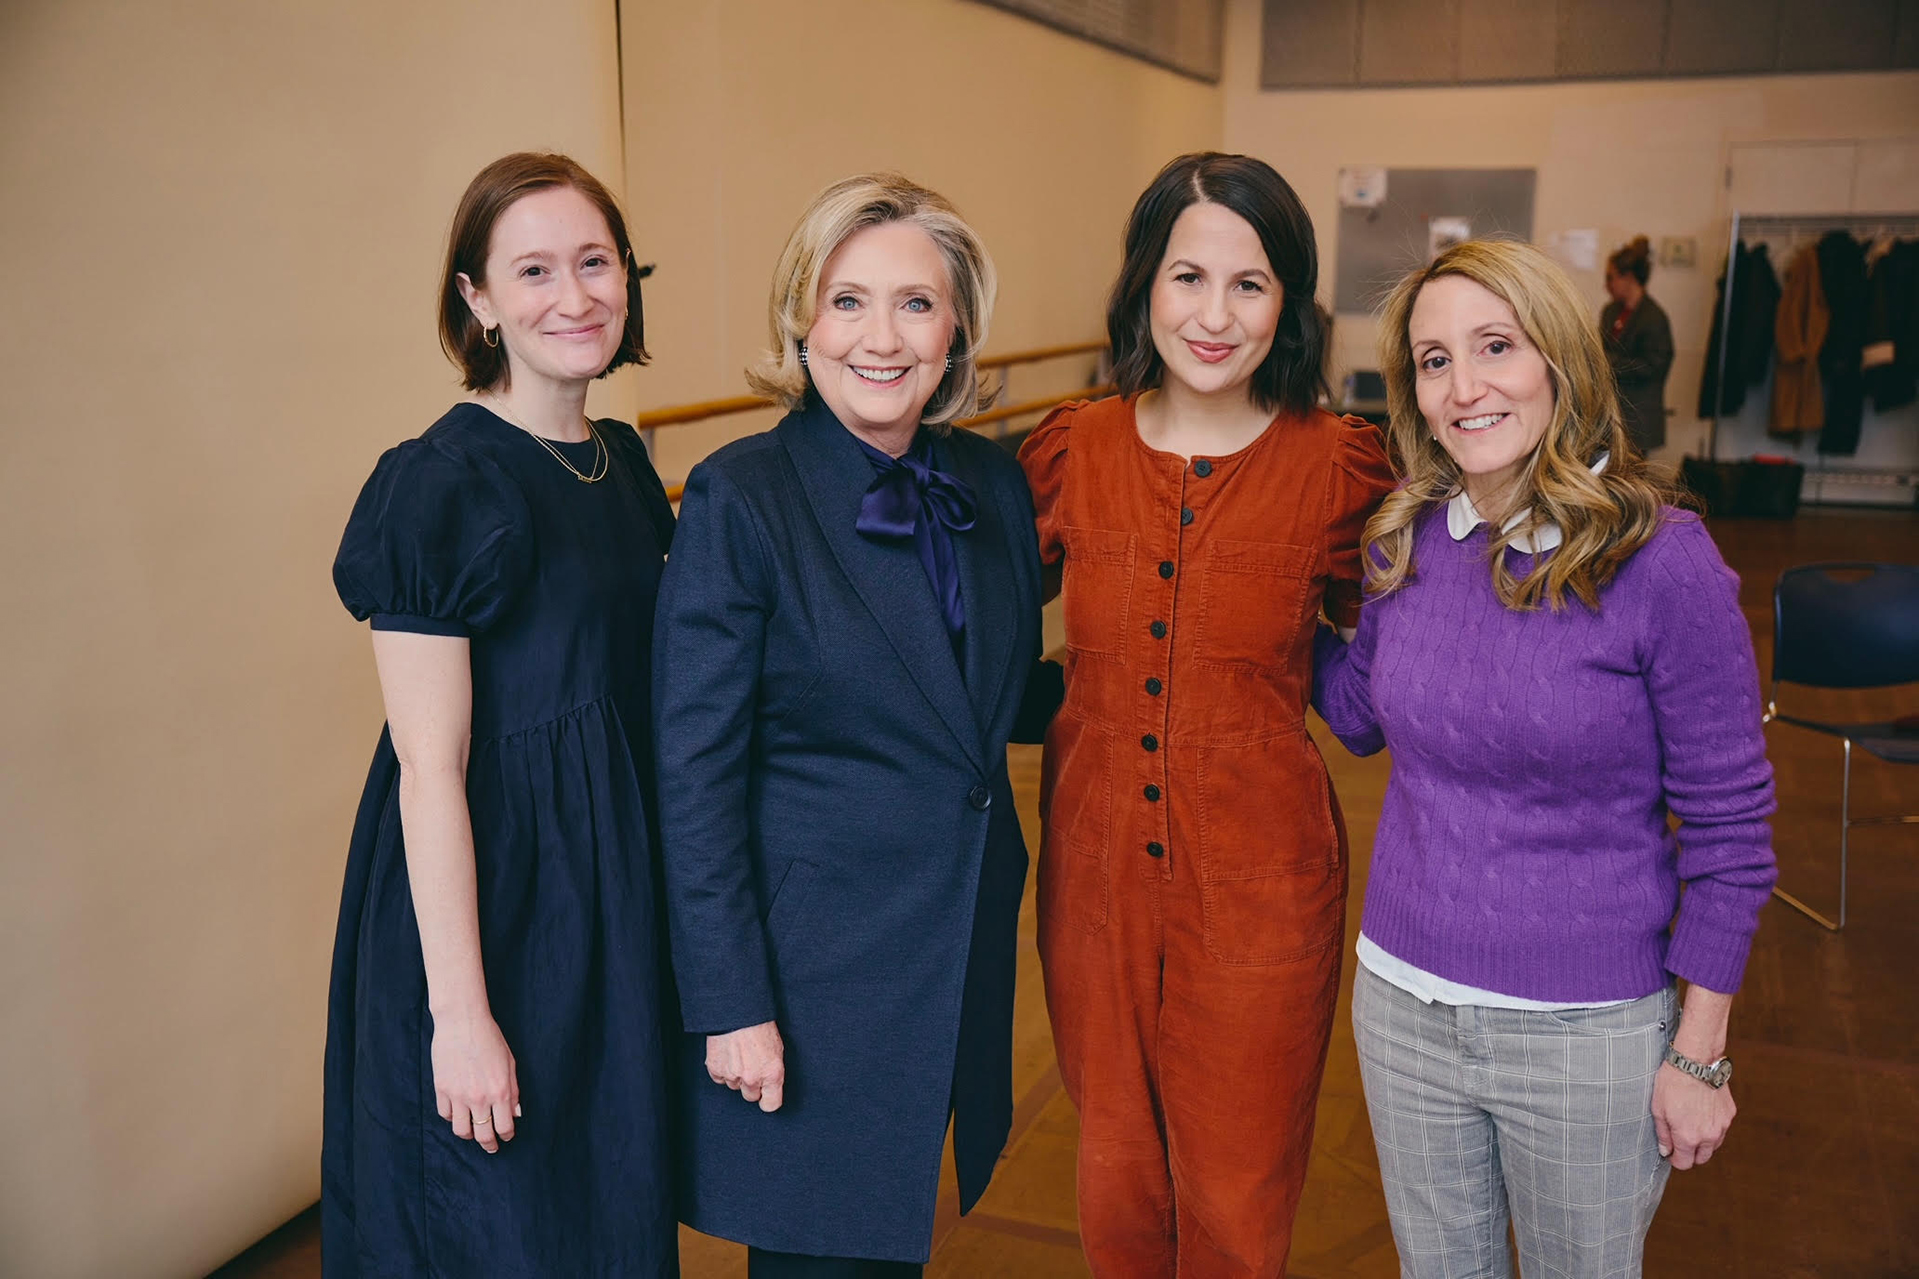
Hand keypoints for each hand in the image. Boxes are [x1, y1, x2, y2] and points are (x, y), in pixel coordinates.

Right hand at [431, 1011, 520, 1152]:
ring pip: (461, 1131)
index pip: (504, 1127)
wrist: (462, 1021)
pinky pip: (446, 1114)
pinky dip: (452, 1117)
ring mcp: (458, 1095)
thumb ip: (514, 1090)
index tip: (506, 1137)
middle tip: (491, 1147)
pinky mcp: (441, 1089)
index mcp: (500, 1090)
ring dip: (469, 1134)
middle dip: (489, 1145)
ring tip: (473, 1132)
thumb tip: (516, 1114)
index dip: (506, 1136)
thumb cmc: (490, 1038)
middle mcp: (479, 1097)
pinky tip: (458, 1114)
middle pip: (483, 1135)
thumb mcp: (510, 1062)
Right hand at [706, 1021, 784, 1112]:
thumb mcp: (777, 1048)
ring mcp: (732, 1075)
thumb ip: (773, 1070)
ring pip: (734, 1086)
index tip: (766, 1094)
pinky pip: (720, 1079)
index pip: (771, 1105)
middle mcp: (752, 1078)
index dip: (768, 1099)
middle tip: (751, 1067)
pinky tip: (728, 1055)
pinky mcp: (716, 1069)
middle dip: (752, 1085)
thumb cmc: (760, 1024)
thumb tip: (769, 1083)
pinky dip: (723, 1070)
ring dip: (737, 1076)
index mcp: (772, 1074)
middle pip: (751, 1096)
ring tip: (739, 1055)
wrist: (737, 1010)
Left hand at [1651, 1064, 1734, 1168]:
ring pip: (1714, 1145)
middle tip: (1680, 1138)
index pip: (1684, 1163)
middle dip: (1690, 1153)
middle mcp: (1708, 1136)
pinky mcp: (1729, 1114)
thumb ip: (1663, 1134)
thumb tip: (1666, 1151)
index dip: (1675, 1158)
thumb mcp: (1658, 1109)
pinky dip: (1713, 1126)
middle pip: (1701, 1159)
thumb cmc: (1672, 1083)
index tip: (1671, 1150)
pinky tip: (1702, 1112)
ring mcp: (1722, 1125)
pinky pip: (1721, 1129)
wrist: (1695, 1061)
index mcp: (1688, 1137)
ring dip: (1703, 1141)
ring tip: (1690, 1122)